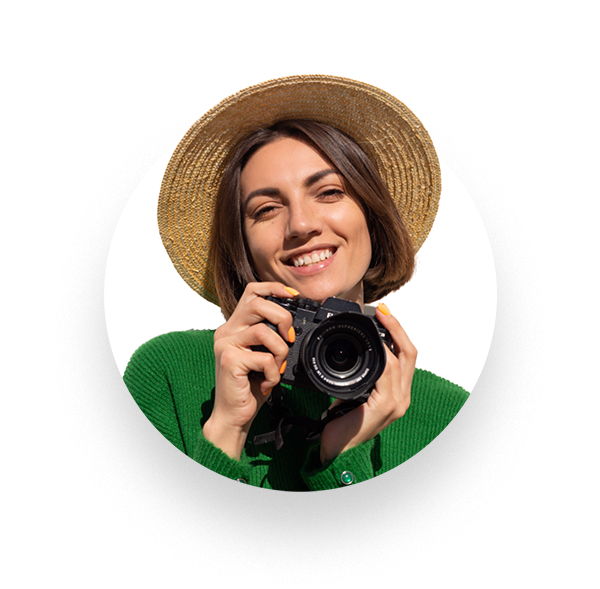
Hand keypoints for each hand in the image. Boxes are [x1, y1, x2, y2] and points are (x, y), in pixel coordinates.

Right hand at [203, 282, 297, 459]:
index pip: (252, 292)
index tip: (293, 296)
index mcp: (234, 326)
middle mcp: (226, 331)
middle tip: (289, 338)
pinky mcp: (230, 360)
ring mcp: (225, 344)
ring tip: (276, 368)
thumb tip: (294, 325)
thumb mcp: (263, 355)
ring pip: (263, 331)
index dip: (274, 289)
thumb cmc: (251, 386)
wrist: (234, 415)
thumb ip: (271, 337)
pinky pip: (264, 358)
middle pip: (258, 304)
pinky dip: (273, 373)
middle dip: (282, 318)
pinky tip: (268, 383)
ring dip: (280, 352)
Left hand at [319, 303, 415, 463]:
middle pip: (410, 354)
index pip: (406, 356)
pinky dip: (383, 358)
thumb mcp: (351, 393)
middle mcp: (401, 397)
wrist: (336, 451)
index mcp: (395, 392)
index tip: (383, 314)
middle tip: (383, 311)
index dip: (397, 333)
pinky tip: (375, 345)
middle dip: (397, 328)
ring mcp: (396, 403)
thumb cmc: (342, 424)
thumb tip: (347, 354)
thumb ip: (358, 376)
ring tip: (378, 321)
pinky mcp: (385, 407)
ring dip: (390, 337)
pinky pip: (387, 375)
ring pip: (400, 361)